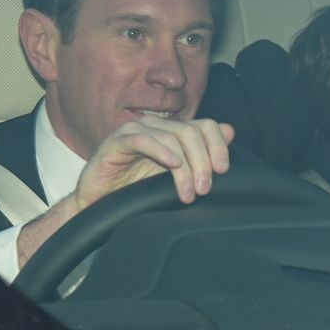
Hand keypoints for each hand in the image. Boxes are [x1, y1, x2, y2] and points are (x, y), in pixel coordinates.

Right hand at [17, 117, 233, 267]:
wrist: (99, 203)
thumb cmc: (135, 188)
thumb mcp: (175, 174)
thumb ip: (201, 154)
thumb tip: (230, 131)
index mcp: (172, 132)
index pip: (205, 126)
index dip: (218, 145)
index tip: (223, 170)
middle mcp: (156, 126)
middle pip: (191, 133)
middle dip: (203, 161)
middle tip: (204, 188)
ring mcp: (135, 131)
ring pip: (171, 138)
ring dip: (185, 167)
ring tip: (188, 192)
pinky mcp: (116, 141)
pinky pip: (143, 140)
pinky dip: (161, 151)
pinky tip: (172, 164)